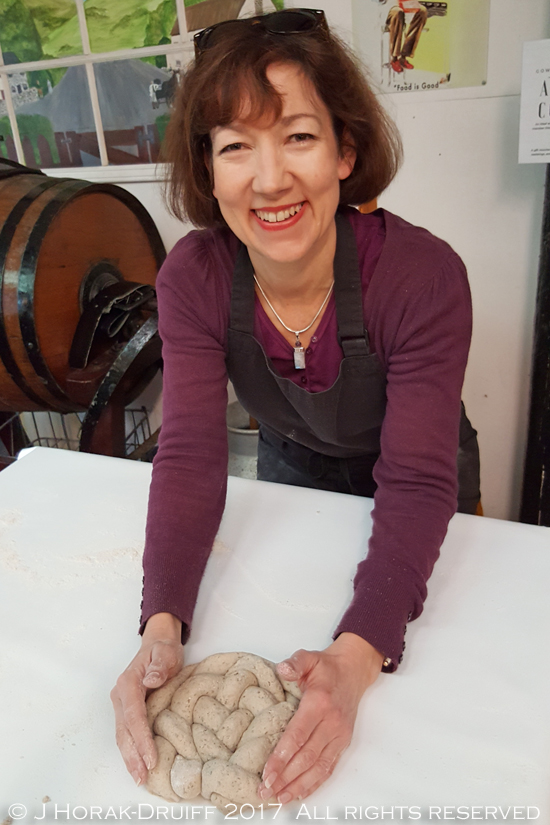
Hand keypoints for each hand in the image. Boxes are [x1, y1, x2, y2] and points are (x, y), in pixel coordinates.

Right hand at [110, 613, 183, 785]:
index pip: (134, 715)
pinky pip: (126, 733)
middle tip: (142, 777)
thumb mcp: (166, 652)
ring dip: (129, 757)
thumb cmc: (163, 649)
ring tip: (140, 778)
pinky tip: (139, 765)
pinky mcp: (126, 710)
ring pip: (122, 735)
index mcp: (128, 683)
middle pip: (123, 730)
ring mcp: (121, 704)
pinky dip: (131, 750)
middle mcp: (120, 696)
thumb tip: (151, 680)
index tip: (151, 757)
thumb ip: (159, 666)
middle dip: (132, 755)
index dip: (141, 738)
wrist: (157, 644)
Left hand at [258, 633, 383, 803]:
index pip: (298, 735)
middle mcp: (332, 722)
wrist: (354, 670)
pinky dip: (314, 783)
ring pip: (318, 767)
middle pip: (307, 756)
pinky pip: (329, 767)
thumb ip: (295, 663)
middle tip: (265, 790)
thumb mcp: (309, 658)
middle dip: (285, 777)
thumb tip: (282, 670)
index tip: (267, 773)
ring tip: (279, 797)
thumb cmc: (328, 667)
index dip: (282, 757)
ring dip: (298, 785)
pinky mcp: (343, 742)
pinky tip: (299, 793)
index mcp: (319, 703)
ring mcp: (339, 734)